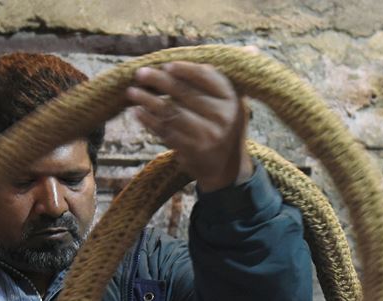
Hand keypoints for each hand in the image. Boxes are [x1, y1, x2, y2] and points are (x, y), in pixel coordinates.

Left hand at [126, 48, 257, 192]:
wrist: (227, 169)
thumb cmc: (226, 128)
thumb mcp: (235, 104)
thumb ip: (230, 79)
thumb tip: (251, 48)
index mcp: (232, 99)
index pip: (207, 77)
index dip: (185, 69)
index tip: (166, 64)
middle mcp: (222, 117)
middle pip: (185, 93)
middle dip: (159, 81)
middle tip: (140, 73)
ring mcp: (207, 135)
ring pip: (172, 113)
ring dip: (148, 101)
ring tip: (131, 92)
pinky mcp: (192, 150)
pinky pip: (166, 132)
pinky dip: (149, 121)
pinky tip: (137, 112)